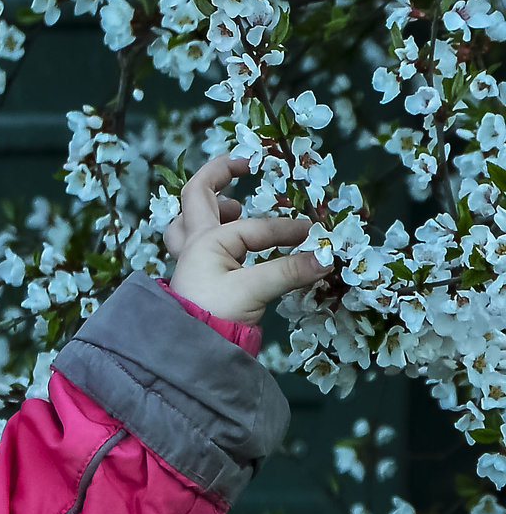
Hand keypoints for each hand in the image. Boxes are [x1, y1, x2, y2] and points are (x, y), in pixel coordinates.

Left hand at [164, 155, 331, 326]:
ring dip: (208, 206)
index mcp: (205, 240)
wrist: (187, 350)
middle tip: (243, 164)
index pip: (254, 228)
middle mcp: (193, 244)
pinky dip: (212, 232)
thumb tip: (326, 257)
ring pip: (188, 220)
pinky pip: (197, 243)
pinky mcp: (195, 277)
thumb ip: (289, 270)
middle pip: (195, 195)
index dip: (286, 230)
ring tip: (234, 207)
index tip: (314, 237)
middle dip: (218, 173)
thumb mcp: (253, 290)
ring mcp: (190, 259)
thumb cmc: (213, 313)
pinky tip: (230, 242)